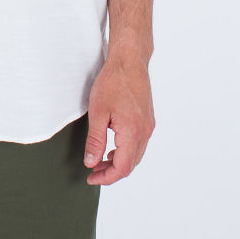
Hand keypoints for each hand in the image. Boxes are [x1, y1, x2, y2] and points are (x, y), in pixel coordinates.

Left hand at [83, 58, 154, 185]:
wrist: (129, 60)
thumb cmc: (113, 82)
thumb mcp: (98, 112)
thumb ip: (95, 140)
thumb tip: (91, 162)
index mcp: (133, 132)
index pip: (122, 167)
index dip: (106, 177)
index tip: (91, 178)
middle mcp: (144, 132)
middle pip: (130, 164)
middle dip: (111, 171)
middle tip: (93, 170)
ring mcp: (148, 126)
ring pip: (135, 155)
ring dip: (119, 161)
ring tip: (100, 160)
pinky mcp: (148, 119)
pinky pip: (139, 143)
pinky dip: (126, 150)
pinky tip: (113, 146)